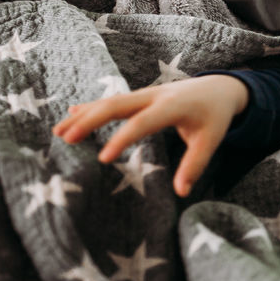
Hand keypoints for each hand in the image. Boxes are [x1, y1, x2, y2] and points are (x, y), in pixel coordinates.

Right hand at [53, 75, 249, 196]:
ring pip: (110, 101)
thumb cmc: (214, 116)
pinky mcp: (141, 95)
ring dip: (84, 114)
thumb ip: (196, 164)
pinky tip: (72, 113)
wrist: (221, 87)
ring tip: (58, 131)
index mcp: (173, 106)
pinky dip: (92, 107)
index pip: (144, 122)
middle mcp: (155, 96)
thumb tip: (182, 192)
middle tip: (66, 140)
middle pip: (118, 105)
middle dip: (91, 120)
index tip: (103, 159)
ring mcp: (146, 93)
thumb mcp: (211, 139)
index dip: (122, 138)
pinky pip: (114, 100)